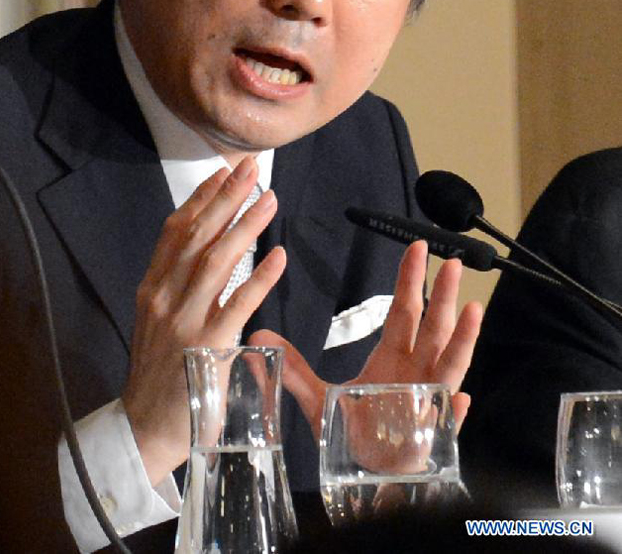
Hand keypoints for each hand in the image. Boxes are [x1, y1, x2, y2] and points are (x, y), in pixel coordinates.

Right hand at [122, 156, 285, 484]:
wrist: (143, 428)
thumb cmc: (158, 372)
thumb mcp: (157, 320)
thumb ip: (177, 287)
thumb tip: (205, 252)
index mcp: (151, 287)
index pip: (175, 232)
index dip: (200, 199)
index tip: (222, 173)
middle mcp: (164, 297)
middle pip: (197, 236)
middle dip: (225, 199)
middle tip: (250, 169)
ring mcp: (184, 321)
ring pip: (216, 261)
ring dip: (245, 227)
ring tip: (269, 200)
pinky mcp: (207, 347)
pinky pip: (238, 304)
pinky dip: (259, 278)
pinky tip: (278, 256)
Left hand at [249, 240, 481, 438]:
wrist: (368, 480)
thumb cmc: (354, 435)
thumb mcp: (318, 397)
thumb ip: (292, 367)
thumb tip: (257, 338)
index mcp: (394, 358)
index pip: (406, 312)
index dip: (411, 281)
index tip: (417, 249)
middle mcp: (416, 373)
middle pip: (434, 328)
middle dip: (444, 296)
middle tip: (453, 263)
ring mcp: (427, 402)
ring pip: (450, 365)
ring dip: (463, 340)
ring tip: (473, 310)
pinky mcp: (428, 438)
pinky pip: (444, 423)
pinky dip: (452, 413)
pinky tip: (459, 399)